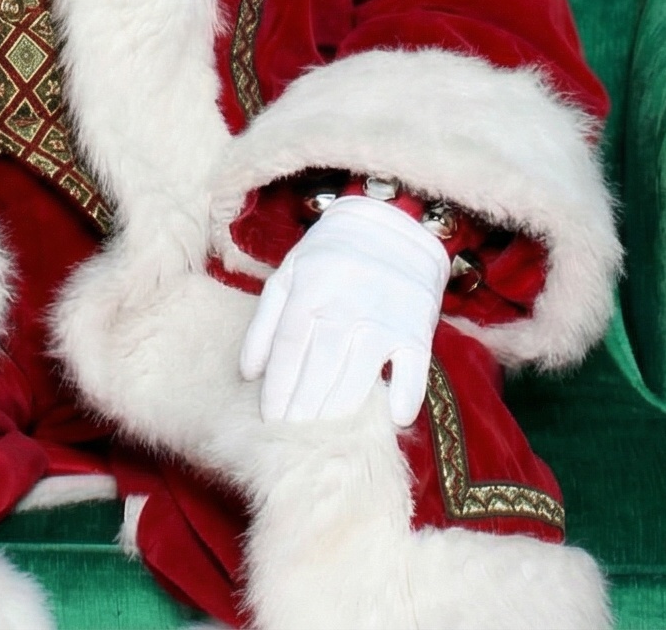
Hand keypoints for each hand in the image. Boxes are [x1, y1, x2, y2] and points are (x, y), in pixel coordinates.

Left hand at [239, 195, 448, 427]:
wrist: (393, 225)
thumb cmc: (331, 255)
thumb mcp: (290, 273)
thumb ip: (265, 322)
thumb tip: (248, 373)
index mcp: (311, 288)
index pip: (289, 349)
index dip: (278, 388)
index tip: (270, 419)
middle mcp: (347, 304)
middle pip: (319, 368)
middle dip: (303, 410)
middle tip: (292, 441)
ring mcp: (385, 318)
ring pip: (359, 375)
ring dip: (340, 412)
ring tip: (323, 439)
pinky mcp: (418, 329)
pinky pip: (413, 371)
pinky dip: (403, 397)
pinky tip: (390, 420)